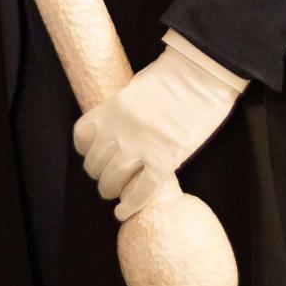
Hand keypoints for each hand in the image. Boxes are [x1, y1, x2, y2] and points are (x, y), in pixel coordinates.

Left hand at [72, 35, 246, 221]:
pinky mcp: (165, 160)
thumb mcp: (136, 87)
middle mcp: (120, 129)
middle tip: (108, 177)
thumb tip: (118, 129)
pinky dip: (131, 205)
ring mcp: (141, 146)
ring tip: (117, 193)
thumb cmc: (174, 75)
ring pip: (112, 181)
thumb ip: (123, 110)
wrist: (203, 74)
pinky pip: (142, 191)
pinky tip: (124, 212)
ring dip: (111, 190)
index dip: (85, 149)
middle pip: (95, 164)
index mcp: (112, 108)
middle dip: (99, 173)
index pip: (82, 136)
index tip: (93, 153)